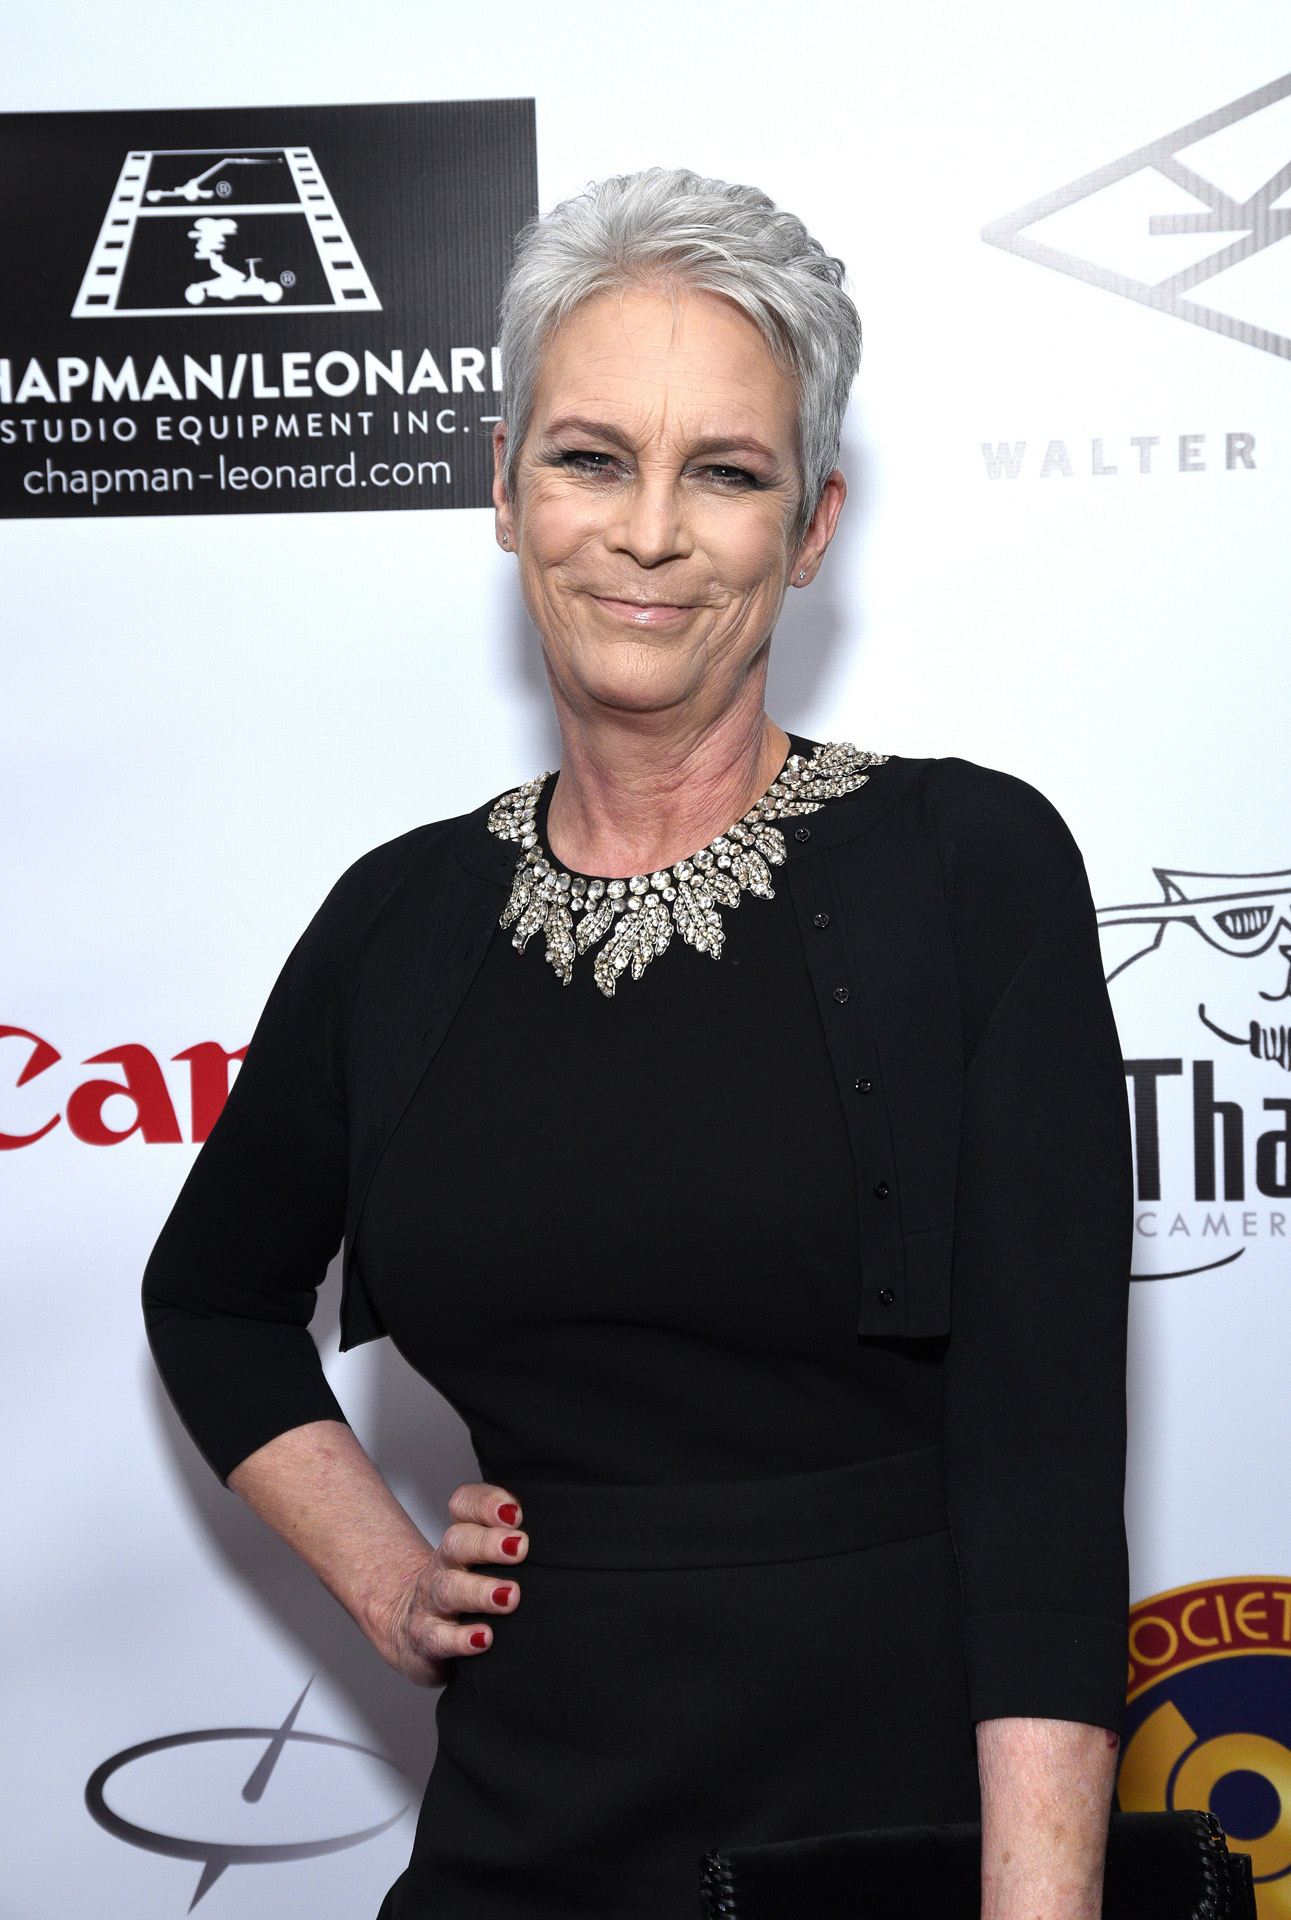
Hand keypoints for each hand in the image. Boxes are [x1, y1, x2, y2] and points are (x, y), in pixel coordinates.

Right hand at [378, 1482, 527, 1686]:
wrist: (414, 1633)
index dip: (485, 1503)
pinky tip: (485, 1638)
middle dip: (488, 1543)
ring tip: (510, 1596)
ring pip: (449, 1589)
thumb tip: (562, 1539)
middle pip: (457, 1542)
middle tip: (519, 1547)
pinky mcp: (426, 1639)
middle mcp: (444, 1564)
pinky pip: (439, 1638)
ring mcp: (431, 1602)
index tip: (515, 1512)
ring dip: (481, 1592)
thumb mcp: (482, 1563)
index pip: (463, 1505)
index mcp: (461, 1539)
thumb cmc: (464, 1593)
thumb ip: (513, 1545)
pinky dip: (462, 1639)